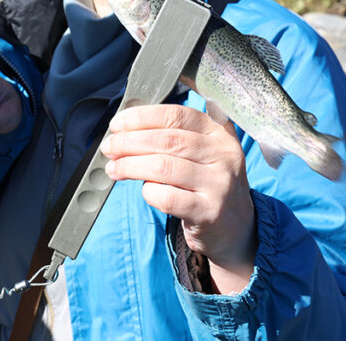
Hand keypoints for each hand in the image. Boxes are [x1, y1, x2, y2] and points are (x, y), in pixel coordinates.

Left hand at [100, 104, 256, 293]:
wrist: (236, 229)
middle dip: (129, 142)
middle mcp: (223, 154)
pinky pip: (167, 197)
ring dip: (130, 166)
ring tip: (114, 169)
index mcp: (219, 132)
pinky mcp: (209, 212)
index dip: (141, 117)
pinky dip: (148, 192)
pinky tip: (145, 191)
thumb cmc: (208, 184)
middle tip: (109, 147)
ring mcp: (219, 183)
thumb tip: (124, 130)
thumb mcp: (204, 153)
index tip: (117, 124)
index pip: (176, 115)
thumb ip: (173, 136)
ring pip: (163, 166)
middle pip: (166, 140)